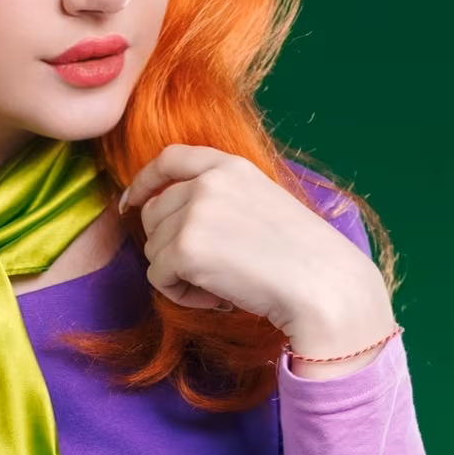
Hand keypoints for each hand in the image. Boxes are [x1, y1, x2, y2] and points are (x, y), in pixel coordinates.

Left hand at [118, 143, 394, 353]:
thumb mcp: (260, 204)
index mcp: (229, 166)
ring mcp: (192, 213)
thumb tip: (165, 213)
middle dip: (171, 245)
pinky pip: (159, 278)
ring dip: (180, 274)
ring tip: (225, 281)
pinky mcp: (183, 249)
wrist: (321, 285)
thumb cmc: (300, 257)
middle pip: (153, 214)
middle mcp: (206, 182)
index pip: (169, 159)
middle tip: (215, 268)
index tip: (132, 201)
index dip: (145, 181)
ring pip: (153, 250)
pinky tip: (218, 296)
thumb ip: (218, 198)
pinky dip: (183, 295)